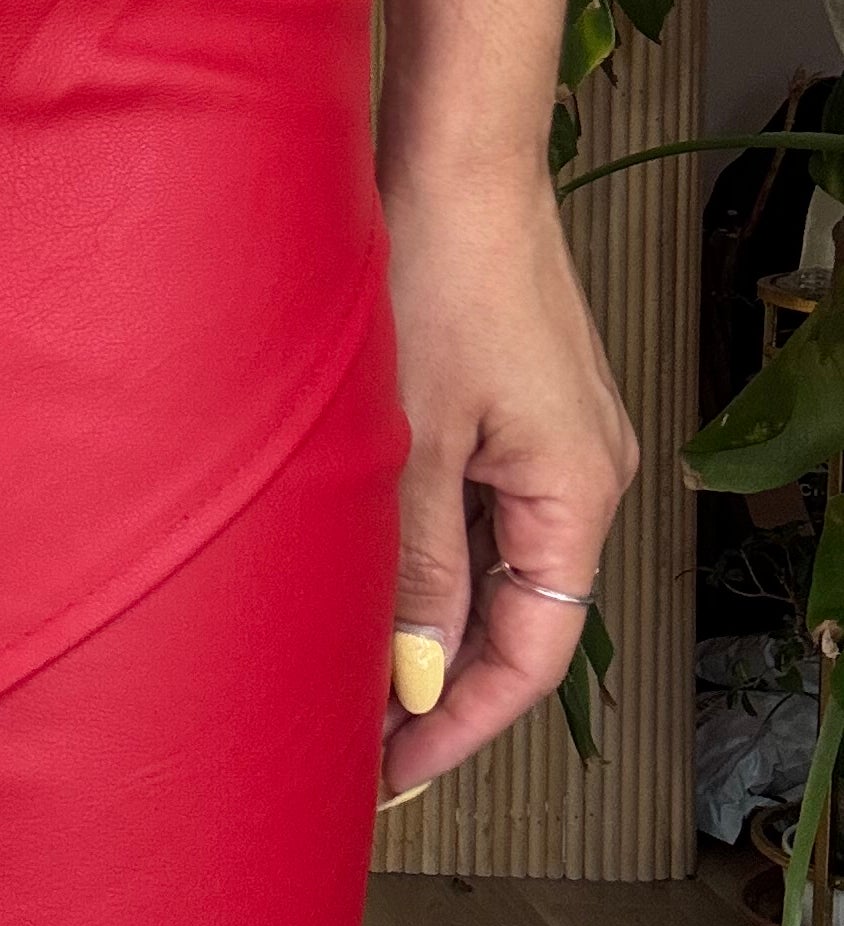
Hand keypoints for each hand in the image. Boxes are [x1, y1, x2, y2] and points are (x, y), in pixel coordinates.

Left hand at [374, 153, 638, 805]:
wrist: (452, 155)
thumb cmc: (440, 271)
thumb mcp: (414, 437)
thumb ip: (417, 563)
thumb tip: (416, 673)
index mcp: (577, 492)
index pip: (530, 654)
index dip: (460, 721)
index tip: (393, 770)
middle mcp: (581, 472)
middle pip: (516, 617)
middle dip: (439, 682)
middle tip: (354, 736)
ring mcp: (550, 436)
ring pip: (491, 561)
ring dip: (426, 614)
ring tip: (344, 664)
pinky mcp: (513, 402)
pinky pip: (477, 505)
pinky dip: (425, 548)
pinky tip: (362, 569)